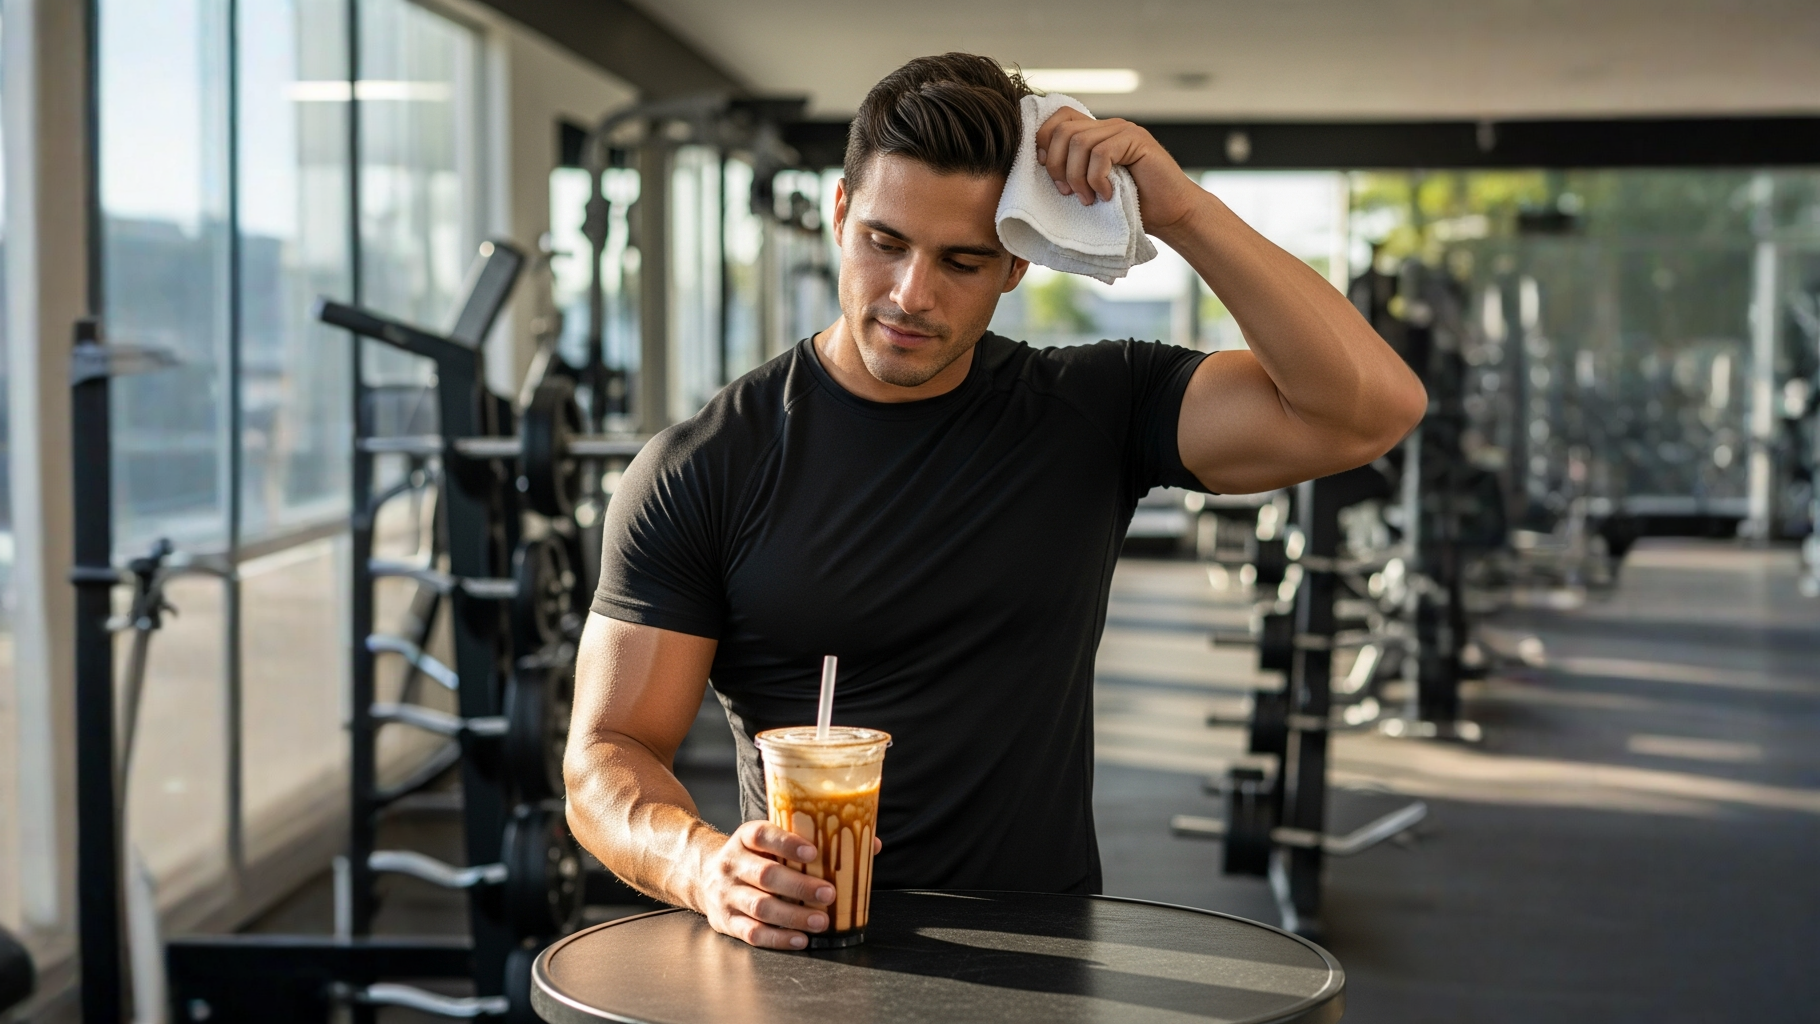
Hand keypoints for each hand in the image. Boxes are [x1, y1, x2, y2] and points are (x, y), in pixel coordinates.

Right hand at [690, 820, 883, 949]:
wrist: (704, 875)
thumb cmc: (755, 857)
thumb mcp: (772, 841)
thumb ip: (814, 839)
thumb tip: (870, 843)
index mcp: (745, 838)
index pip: (762, 835)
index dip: (787, 843)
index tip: (813, 852)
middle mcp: (731, 864)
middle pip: (766, 876)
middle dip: (800, 887)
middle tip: (829, 893)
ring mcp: (726, 894)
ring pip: (760, 907)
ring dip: (794, 916)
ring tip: (821, 922)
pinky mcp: (726, 921)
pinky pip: (752, 933)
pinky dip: (778, 938)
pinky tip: (800, 939)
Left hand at [1034, 107, 1201, 234]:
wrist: (1172, 214)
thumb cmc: (1132, 206)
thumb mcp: (1092, 187)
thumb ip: (1073, 170)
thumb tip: (1040, 167)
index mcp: (1096, 133)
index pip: (1058, 118)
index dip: (1044, 141)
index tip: (1048, 173)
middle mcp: (1109, 126)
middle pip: (1063, 130)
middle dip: (1057, 166)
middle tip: (1066, 193)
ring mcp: (1124, 130)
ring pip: (1079, 143)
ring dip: (1077, 176)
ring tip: (1088, 199)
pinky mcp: (1137, 141)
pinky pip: (1102, 153)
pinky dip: (1097, 179)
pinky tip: (1106, 195)